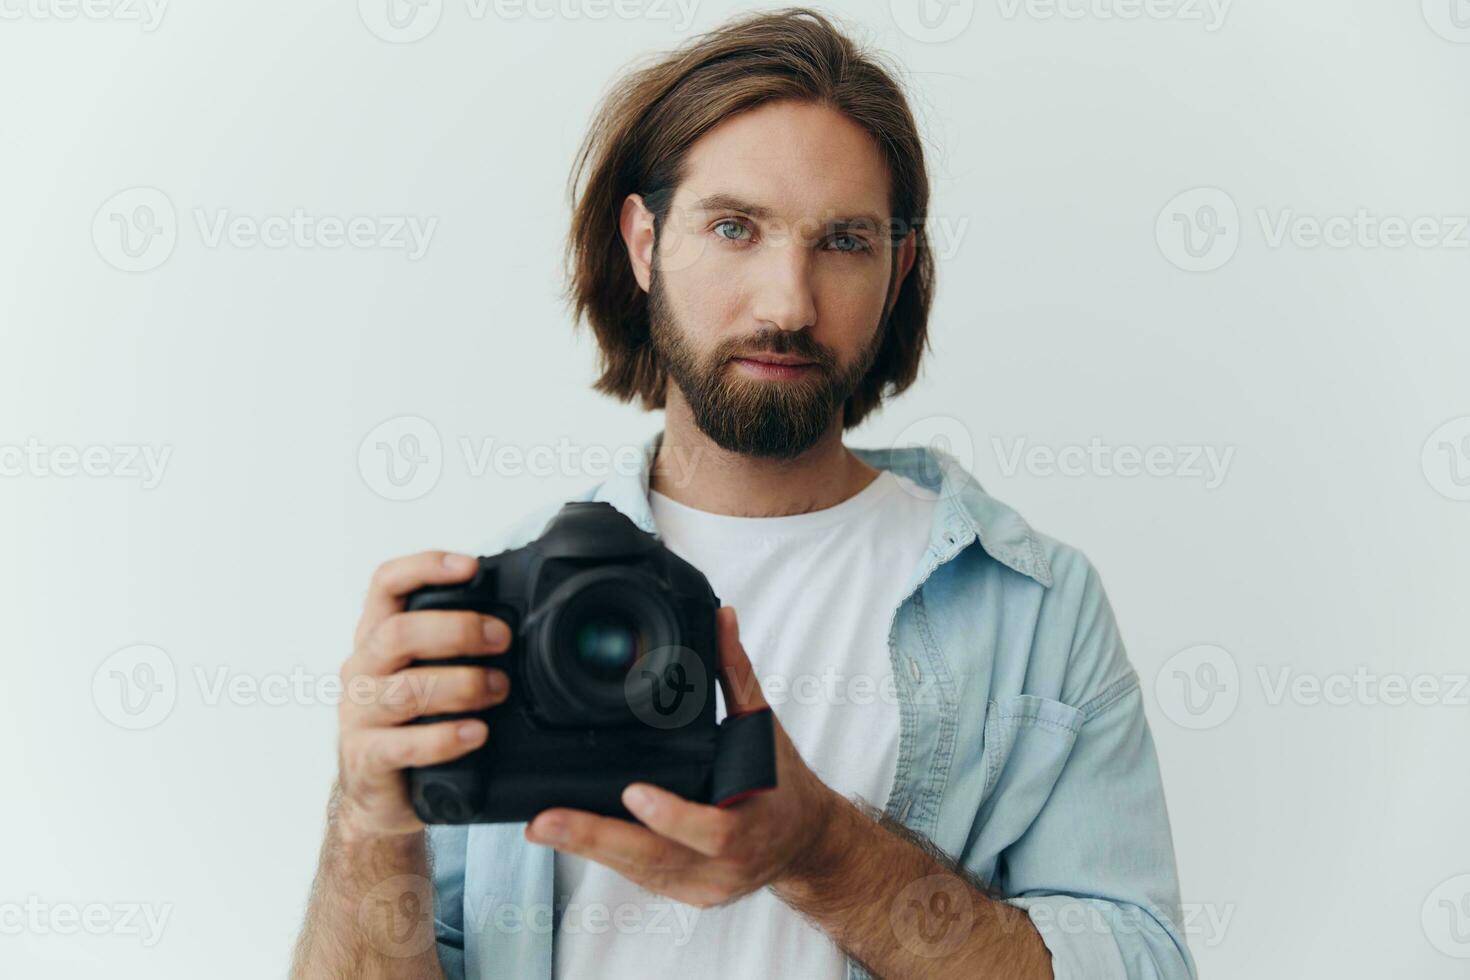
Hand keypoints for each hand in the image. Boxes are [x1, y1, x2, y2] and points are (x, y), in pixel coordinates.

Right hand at [334, 551, 513, 839]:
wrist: (379, 796)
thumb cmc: (411, 725)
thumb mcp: (428, 674)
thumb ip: (455, 646)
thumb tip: (519, 621)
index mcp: (377, 639)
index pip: (385, 585)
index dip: (424, 568)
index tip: (469, 567)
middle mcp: (361, 670)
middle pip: (397, 634)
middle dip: (457, 630)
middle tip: (502, 639)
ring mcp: (359, 716)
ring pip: (404, 690)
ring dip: (460, 685)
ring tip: (498, 688)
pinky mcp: (367, 760)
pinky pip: (402, 745)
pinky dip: (443, 738)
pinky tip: (474, 733)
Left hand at [524, 606, 843, 907]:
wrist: (806, 842)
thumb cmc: (784, 782)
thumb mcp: (762, 725)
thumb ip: (736, 673)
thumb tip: (721, 619)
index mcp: (751, 822)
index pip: (712, 829)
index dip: (672, 816)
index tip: (634, 793)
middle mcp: (727, 865)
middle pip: (657, 859)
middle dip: (598, 839)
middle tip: (548, 820)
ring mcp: (705, 886)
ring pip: (641, 874)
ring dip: (589, 850)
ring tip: (544, 826)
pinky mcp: (688, 895)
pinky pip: (641, 878)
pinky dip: (606, 857)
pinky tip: (571, 838)